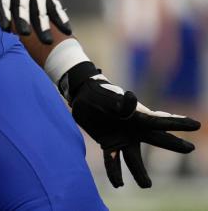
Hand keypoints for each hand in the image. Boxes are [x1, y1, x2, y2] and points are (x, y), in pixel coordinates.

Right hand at [0, 0, 70, 42]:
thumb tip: (43, 1)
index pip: (52, 5)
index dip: (60, 18)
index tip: (68, 30)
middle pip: (37, 10)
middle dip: (43, 26)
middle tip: (49, 41)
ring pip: (20, 8)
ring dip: (22, 22)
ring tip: (26, 35)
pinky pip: (3, 3)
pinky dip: (4, 15)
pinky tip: (5, 26)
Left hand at [62, 61, 200, 187]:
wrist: (83, 97)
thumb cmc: (100, 94)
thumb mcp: (108, 97)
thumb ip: (120, 102)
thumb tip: (131, 98)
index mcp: (139, 116)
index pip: (162, 121)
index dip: (178, 123)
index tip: (196, 124)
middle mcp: (135, 130)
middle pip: (158, 140)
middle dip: (174, 144)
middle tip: (190, 148)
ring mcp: (123, 139)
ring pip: (134, 159)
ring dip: (139, 172)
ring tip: (146, 186)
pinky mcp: (109, 144)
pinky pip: (113, 160)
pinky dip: (115, 172)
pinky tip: (118, 184)